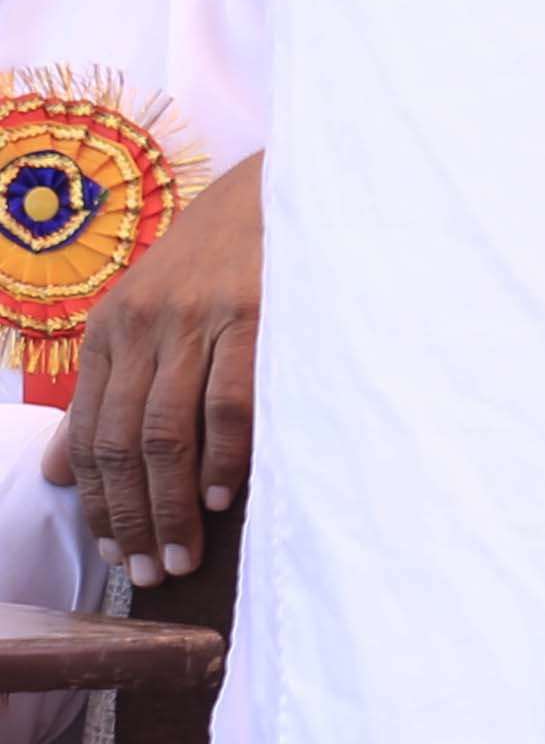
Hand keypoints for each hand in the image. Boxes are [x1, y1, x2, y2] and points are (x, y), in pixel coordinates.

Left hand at [45, 149, 256, 584]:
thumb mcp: (140, 322)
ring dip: (173, 504)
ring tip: (184, 553)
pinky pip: (229, 401)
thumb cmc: (210, 265)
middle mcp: (143, 326)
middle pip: (122, 443)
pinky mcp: (254, 311)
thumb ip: (101, 395)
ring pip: (166, 432)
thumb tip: (58, 474)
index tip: (116, 552)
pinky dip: (223, 456)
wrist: (276, 186)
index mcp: (109, 331)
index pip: (89, 434)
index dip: (98, 502)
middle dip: (134, 518)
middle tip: (152, 570)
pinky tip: (225, 496)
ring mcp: (197, 319)